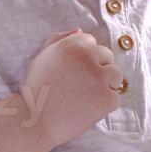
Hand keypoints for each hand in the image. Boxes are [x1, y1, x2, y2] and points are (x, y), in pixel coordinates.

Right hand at [19, 28, 124, 147]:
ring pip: (116, 75)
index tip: (71, 72)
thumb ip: (59, 39)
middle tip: (78, 87)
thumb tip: (80, 30)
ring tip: (85, 97)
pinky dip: (104, 105)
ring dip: (105, 85)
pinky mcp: (106, 99)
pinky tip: (86, 109)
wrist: (34, 121)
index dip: (83, 59)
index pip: (92, 42)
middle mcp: (87, 57)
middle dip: (97, 69)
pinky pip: (115, 97)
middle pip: (107, 56)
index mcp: (73, 44)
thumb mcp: (42, 57)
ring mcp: (99, 78)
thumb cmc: (36, 89)